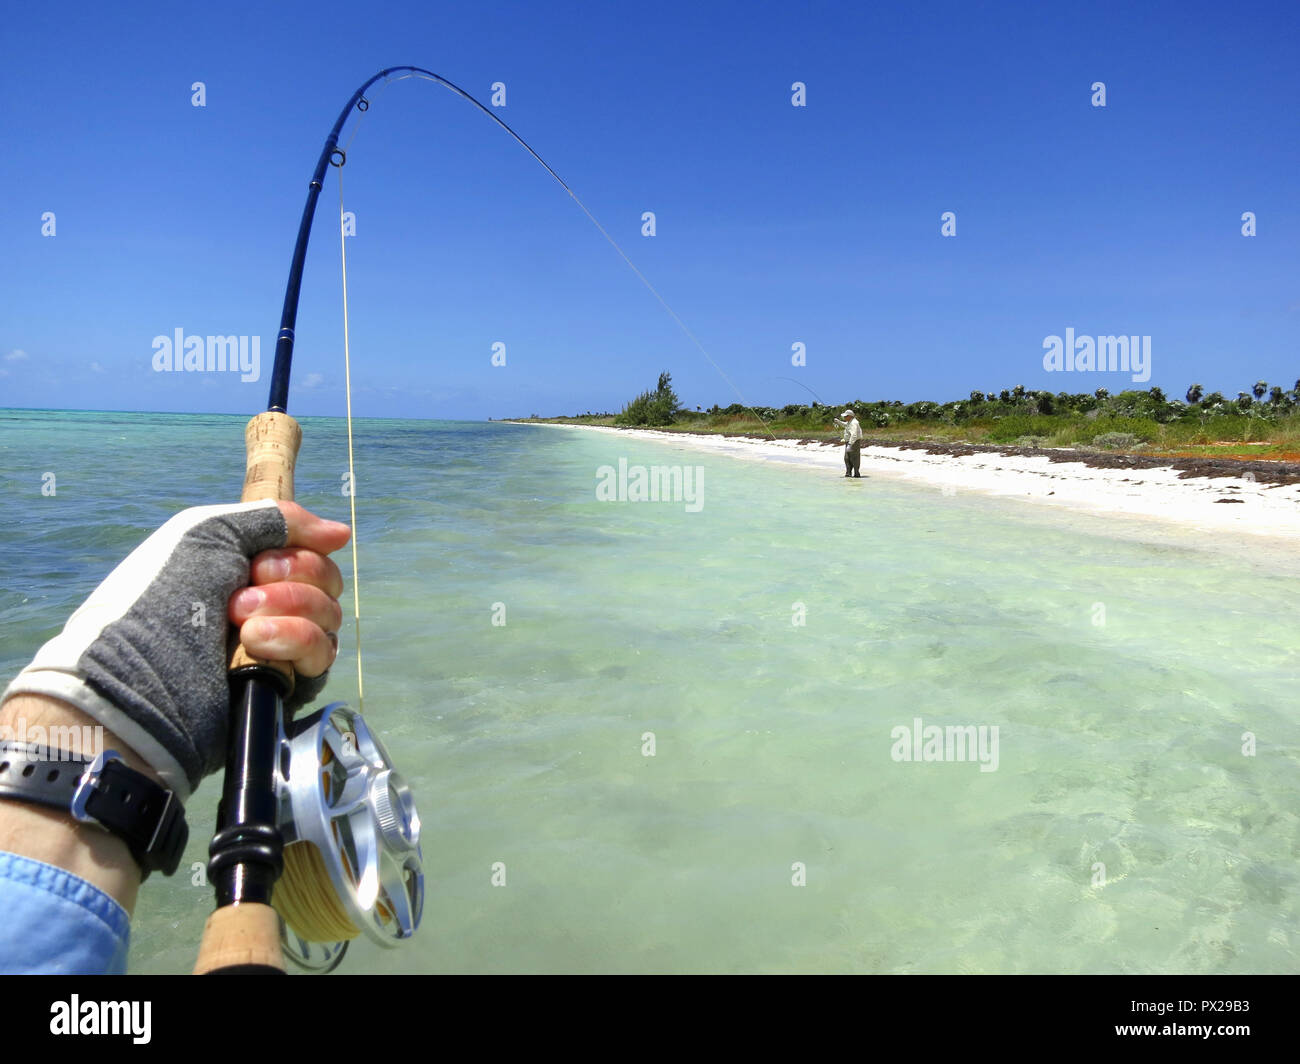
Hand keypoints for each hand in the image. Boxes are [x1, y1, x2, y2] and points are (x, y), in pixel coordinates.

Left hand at [2, 500, 351, 795]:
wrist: (138, 679)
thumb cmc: (160, 600)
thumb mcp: (208, 534)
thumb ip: (276, 519)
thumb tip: (342, 533)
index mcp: (246, 566)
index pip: (309, 547)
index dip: (299, 544)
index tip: (264, 556)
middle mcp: (268, 601)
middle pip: (326, 577)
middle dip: (291, 575)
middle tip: (240, 591)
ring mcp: (281, 644)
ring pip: (328, 614)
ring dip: (289, 606)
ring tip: (239, 620)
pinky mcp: (289, 682)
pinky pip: (322, 652)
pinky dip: (294, 639)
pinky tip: (256, 643)